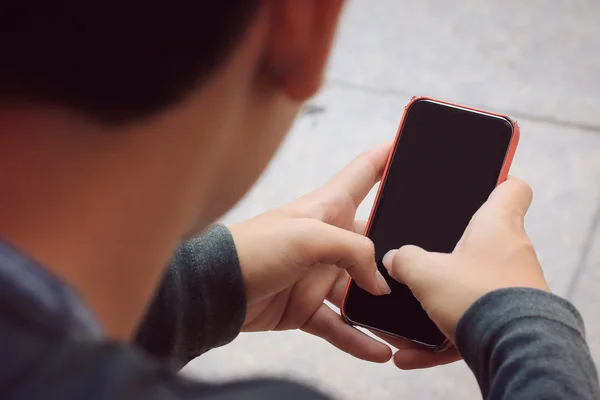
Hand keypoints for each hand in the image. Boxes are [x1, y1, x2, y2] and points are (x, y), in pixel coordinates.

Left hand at [229, 143, 394, 362]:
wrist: (215, 289)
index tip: (414, 143)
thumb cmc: (255, 247)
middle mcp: (329, 239)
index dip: (389, 156)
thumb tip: (379, 282)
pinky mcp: (307, 306)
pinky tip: (379, 350)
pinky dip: (358, 338)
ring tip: (411, 323)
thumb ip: (353, 252)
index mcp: (329, 208)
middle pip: (375, 241)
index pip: (365, 172)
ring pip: (361, 292)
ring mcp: (319, 274)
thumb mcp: (309, 237)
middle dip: (399, 253)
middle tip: (430, 265)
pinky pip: (340, 325)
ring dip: (382, 308)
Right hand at [383, 178, 549, 366]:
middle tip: (426, 257)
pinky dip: (444, 335)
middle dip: (454, 251)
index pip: (512, 188)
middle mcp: (513, 252)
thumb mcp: (426, 273)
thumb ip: (405, 260)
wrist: (514, 351)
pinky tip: (411, 355)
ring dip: (443, 300)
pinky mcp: (511, 318)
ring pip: (474, 286)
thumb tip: (395, 258)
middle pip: (486, 240)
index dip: (498, 182)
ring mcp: (515, 286)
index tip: (482, 187)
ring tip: (411, 316)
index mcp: (497, 225)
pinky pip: (473, 321)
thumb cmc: (477, 297)